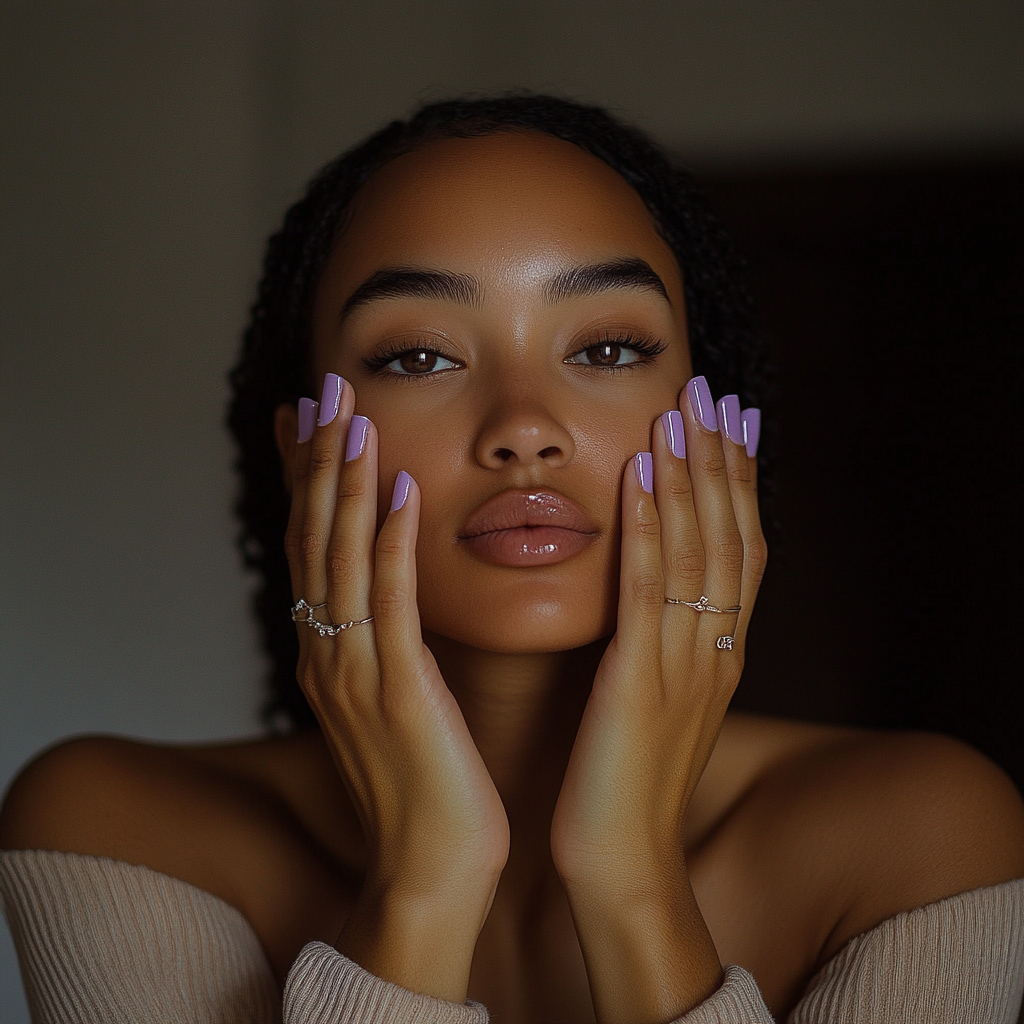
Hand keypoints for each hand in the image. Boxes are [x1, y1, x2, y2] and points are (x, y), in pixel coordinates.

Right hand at [282, 372, 507, 997]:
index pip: (314, 547)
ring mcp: (355, 673)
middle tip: (323, 390)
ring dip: (344, 484)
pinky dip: (388, 543)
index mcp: (333, 654)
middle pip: (315, 539)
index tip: (310, 418)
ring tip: (351, 417)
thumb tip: (390, 595)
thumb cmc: (426, 786)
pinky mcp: (395, 693)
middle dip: (318, 461)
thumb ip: (387, 643)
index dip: (309, 479)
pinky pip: (388, 605)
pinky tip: (398, 491)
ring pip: (341, 559)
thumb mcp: (397, 701)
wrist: (431, 871)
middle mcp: (330, 654)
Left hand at [549, 377, 765, 1020]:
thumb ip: (664, 646)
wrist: (622, 861)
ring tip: (681, 411)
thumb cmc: (630, 783)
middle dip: (723, 460)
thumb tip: (657, 595)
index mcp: (719, 655)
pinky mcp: (638, 680)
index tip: (733, 422)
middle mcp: (714, 650)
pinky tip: (642, 476)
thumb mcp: (660, 703)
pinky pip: (648, 591)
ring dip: (692, 475)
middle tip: (714, 393)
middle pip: (730, 536)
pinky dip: (650, 528)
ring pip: (698, 551)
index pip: (742, 550)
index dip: (740, 482)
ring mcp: (682, 663)